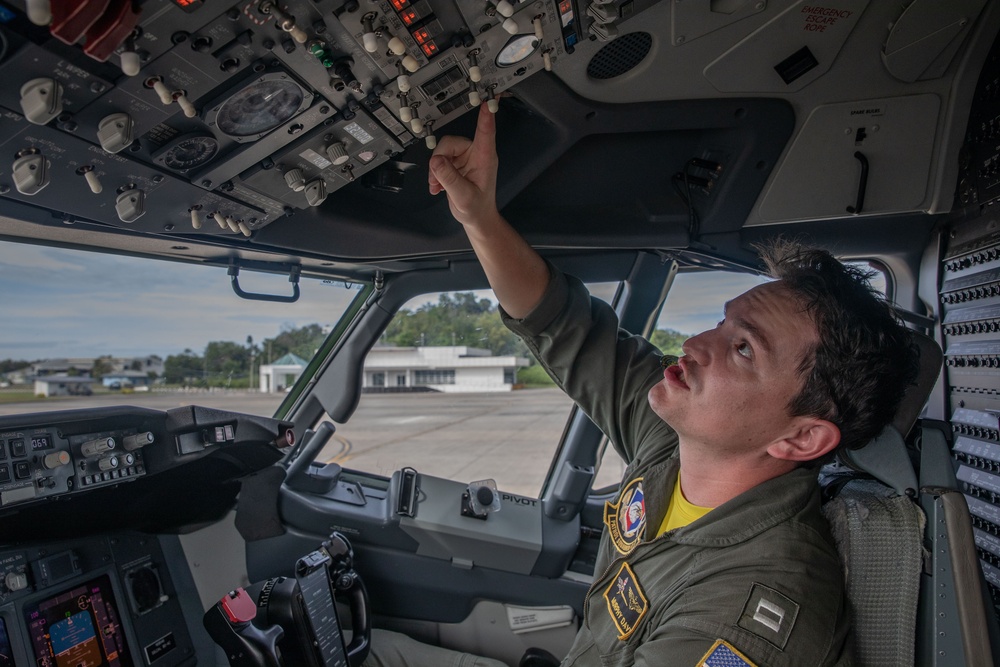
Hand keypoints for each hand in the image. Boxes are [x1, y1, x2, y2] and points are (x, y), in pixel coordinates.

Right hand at [428, 104, 499, 228]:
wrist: (476, 218)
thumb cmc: (477, 208)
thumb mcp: (463, 196)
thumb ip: (450, 178)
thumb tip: (436, 161)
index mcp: (485, 158)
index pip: (486, 132)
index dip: (486, 115)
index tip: (489, 99)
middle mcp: (475, 154)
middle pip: (450, 143)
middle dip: (439, 161)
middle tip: (437, 179)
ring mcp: (465, 158)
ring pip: (441, 151)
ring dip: (435, 170)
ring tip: (438, 185)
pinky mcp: (456, 163)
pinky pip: (439, 160)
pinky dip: (435, 174)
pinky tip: (438, 186)